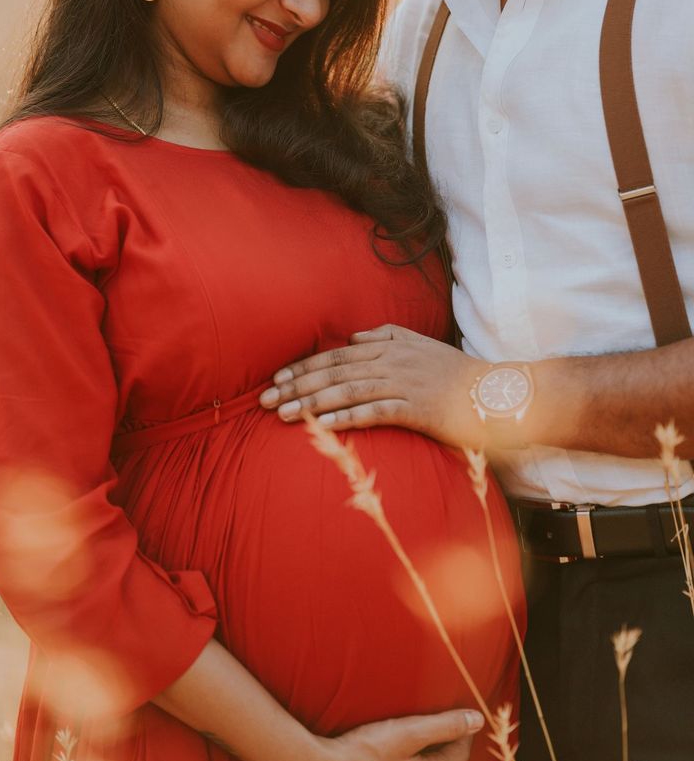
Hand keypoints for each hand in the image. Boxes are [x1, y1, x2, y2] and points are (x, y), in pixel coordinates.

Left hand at [260, 325, 486, 448]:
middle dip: (295, 385)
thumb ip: (387, 335)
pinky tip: (319, 425)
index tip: (276, 378)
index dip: (303, 366)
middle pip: (334, 371)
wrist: (496, 393)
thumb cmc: (456, 373)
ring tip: (281, 414)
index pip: (336, 355)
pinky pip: (372, 411)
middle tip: (264, 399)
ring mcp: (403, 383)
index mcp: (389, 346)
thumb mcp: (421, 344)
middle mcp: (391, 361)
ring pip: (346, 390)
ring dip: (309, 402)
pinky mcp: (415, 408)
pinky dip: (343, 417)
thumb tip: (354, 334)